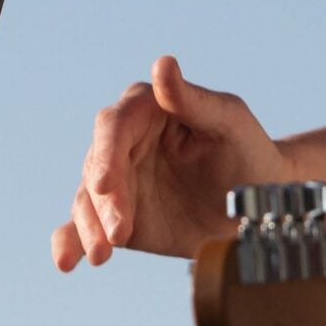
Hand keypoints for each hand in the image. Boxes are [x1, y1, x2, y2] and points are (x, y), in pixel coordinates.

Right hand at [50, 54, 283, 270]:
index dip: (106, 154)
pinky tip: (65, 261)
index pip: (115, 125)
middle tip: (119, 232)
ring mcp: (119, 182)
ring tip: (103, 255)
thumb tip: (162, 64)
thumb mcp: (230, 122)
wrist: (260, 208)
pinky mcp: (116, 218)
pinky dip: (71, 243)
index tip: (104, 184)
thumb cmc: (250, 153)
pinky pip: (85, 228)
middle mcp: (125, 142)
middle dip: (103, 200)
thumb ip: (193, 99)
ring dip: (89, 228)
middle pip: (97, 165)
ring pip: (87, 200)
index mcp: (148, 109)